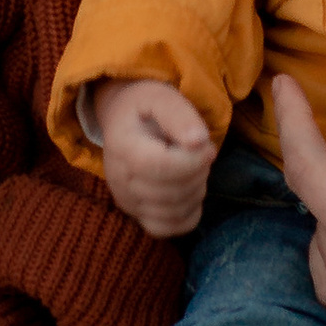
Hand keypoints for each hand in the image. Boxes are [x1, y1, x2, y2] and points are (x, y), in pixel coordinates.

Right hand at [96, 78, 216, 236]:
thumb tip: (199, 142)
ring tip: (193, 166)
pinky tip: (189, 188)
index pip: (161, 167)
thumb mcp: (161, 96)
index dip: (193, 160)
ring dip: (196, 189)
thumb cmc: (145, 107)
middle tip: (201, 151)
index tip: (207, 144)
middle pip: (171, 192)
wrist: (122, 121)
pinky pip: (169, 229)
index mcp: (122, 146)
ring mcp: (126, 201)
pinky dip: (188, 213)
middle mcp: (119, 180)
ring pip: (174, 212)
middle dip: (198, 171)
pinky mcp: (136, 214)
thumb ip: (180, 115)